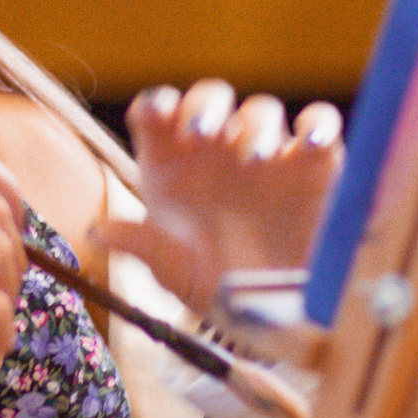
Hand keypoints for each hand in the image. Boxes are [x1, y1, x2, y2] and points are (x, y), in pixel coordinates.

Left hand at [97, 81, 341, 317]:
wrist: (284, 318)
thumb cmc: (220, 291)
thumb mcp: (179, 275)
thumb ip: (145, 249)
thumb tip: (97, 233)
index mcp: (175, 164)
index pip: (159, 113)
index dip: (156, 106)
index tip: (156, 115)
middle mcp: (219, 148)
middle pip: (208, 100)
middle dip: (204, 106)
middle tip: (202, 130)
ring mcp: (267, 149)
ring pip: (261, 110)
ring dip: (256, 125)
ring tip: (255, 158)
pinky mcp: (315, 162)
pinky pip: (320, 126)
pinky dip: (319, 125)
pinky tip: (311, 142)